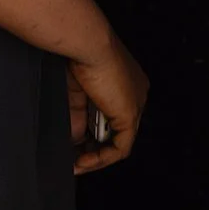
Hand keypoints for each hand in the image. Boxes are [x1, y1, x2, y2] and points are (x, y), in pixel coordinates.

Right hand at [68, 34, 148, 173]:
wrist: (85, 44)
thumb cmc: (77, 55)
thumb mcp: (76, 92)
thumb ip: (77, 116)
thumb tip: (73, 141)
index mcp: (125, 80)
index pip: (112, 114)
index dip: (93, 132)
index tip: (74, 144)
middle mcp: (135, 92)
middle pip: (116, 130)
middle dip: (93, 149)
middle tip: (72, 160)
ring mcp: (136, 103)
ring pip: (119, 141)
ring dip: (95, 157)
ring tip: (75, 165)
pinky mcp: (130, 114)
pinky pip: (120, 148)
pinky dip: (101, 159)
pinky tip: (83, 161)